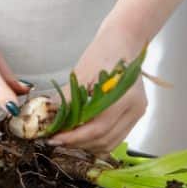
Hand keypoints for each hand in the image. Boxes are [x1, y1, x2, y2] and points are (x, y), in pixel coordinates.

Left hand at [50, 25, 147, 152]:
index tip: (55, 139)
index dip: (74, 138)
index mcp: (124, 97)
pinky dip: (98, 141)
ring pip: (110, 143)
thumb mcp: (81, 75)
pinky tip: (82, 136)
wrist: (122, 41)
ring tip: (68, 139)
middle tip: (57, 140)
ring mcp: (136, 113)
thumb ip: (67, 100)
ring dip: (87, 145)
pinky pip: (115, 137)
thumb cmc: (102, 53)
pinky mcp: (134, 115)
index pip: (97, 129)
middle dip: (78, 143)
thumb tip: (49, 119)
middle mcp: (134, 109)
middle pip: (104, 140)